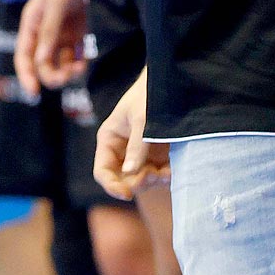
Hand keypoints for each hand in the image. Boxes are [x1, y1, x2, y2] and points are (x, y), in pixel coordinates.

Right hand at [14, 0, 90, 95]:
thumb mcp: (57, 0)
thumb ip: (50, 30)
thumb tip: (42, 60)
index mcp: (32, 21)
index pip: (24, 55)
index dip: (27, 75)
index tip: (34, 93)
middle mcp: (45, 28)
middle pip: (42, 62)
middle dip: (51, 74)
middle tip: (66, 78)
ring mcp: (62, 29)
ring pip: (59, 61)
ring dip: (66, 70)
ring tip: (78, 69)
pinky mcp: (79, 28)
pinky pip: (76, 53)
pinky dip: (78, 62)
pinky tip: (84, 63)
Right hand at [93, 69, 168, 199]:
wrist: (171, 80)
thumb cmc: (150, 94)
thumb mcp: (143, 119)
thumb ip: (137, 146)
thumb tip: (130, 174)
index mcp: (110, 139)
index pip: (103, 171)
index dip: (112, 186)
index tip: (127, 194)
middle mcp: (123, 149)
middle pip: (123, 180)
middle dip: (137, 182)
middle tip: (153, 174)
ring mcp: (140, 153)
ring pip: (141, 180)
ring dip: (152, 181)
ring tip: (165, 172)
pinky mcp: (157, 154)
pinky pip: (157, 174)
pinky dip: (164, 176)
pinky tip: (171, 171)